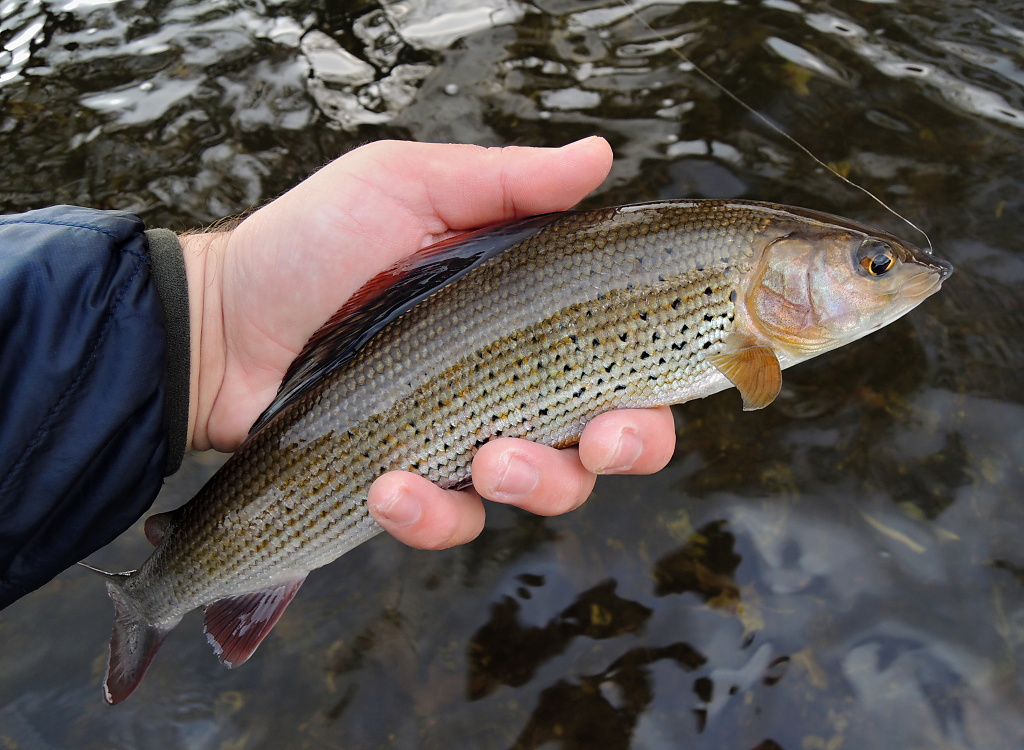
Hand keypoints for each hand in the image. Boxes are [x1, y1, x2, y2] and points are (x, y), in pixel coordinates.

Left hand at [178, 137, 676, 549]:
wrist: (219, 323)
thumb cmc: (310, 242)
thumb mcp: (405, 187)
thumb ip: (504, 182)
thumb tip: (598, 156)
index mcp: (525, 313)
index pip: (620, 358)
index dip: (652, 388)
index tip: (645, 392)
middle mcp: (510, 379)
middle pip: (606, 440)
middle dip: (620, 450)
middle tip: (596, 441)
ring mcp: (462, 437)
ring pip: (542, 490)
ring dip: (531, 485)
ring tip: (482, 461)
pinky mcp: (411, 484)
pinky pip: (450, 523)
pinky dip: (431, 516)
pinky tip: (390, 488)